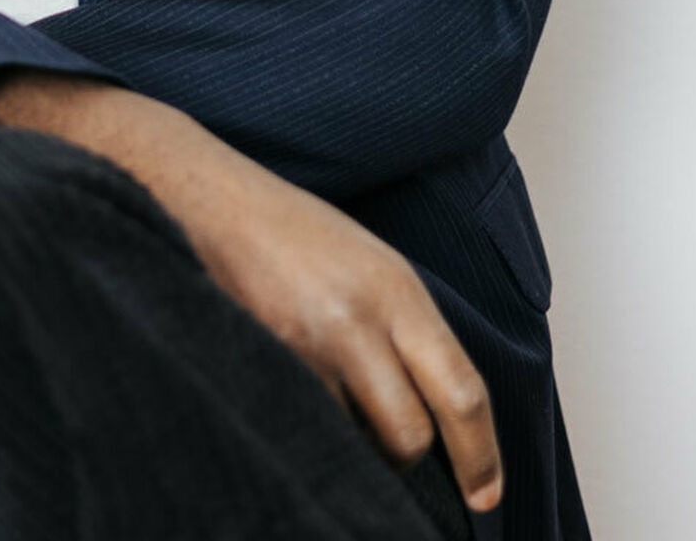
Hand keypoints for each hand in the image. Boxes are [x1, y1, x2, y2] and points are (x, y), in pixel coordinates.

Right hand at [0, 71, 502, 514]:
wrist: (209, 199)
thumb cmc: (292, 230)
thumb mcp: (372, 264)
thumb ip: (409, 330)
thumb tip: (443, 411)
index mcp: (397, 289)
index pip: (462, 392)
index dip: (481, 456)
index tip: (486, 496)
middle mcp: (357, 318)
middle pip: (410, 435)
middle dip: (405, 456)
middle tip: (392, 448)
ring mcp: (306, 344)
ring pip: (354, 441)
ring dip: (352, 441)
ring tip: (332, 399)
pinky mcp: (263, 362)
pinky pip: (306, 425)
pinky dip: (310, 425)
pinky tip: (298, 394)